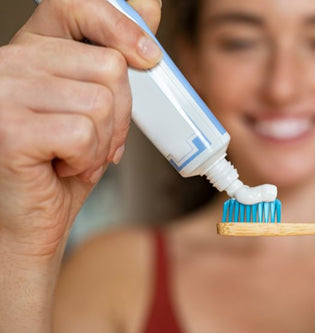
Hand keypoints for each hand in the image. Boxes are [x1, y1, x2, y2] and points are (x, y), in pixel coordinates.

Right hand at [0, 0, 160, 330]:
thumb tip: (148, 7)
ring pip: (101, 102)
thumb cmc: (61, 165)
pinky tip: (64, 167)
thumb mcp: (95, 106)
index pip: (77, 7)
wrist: (29, 221)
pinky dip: (88, 159)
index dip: (120, 27)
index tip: (148, 58)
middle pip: (108, 67)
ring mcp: (4, 93)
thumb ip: (113, 59)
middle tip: (98, 139)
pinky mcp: (9, 128)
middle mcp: (11, 62)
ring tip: (78, 156)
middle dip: (120, 114)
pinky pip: (84, 132)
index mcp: (32, 50)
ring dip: (104, 141)